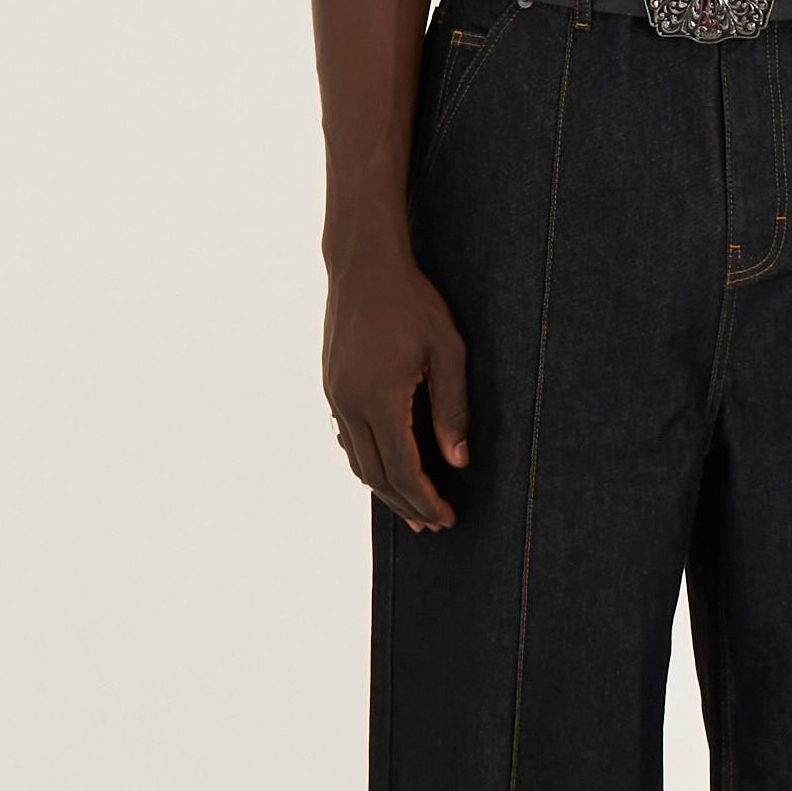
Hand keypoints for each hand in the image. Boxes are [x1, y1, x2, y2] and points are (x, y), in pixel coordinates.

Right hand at [323, 248, 469, 533]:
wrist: (363, 265)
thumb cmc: (412, 302)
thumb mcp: (447, 351)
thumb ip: (453, 408)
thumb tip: (458, 461)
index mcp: (380, 400)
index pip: (402, 470)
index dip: (425, 500)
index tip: (447, 518)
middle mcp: (350, 404)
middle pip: (375, 475)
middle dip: (406, 505)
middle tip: (434, 525)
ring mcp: (336, 396)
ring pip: (357, 461)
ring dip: (385, 490)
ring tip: (412, 509)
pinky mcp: (333, 385)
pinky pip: (348, 439)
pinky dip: (368, 463)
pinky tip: (385, 469)